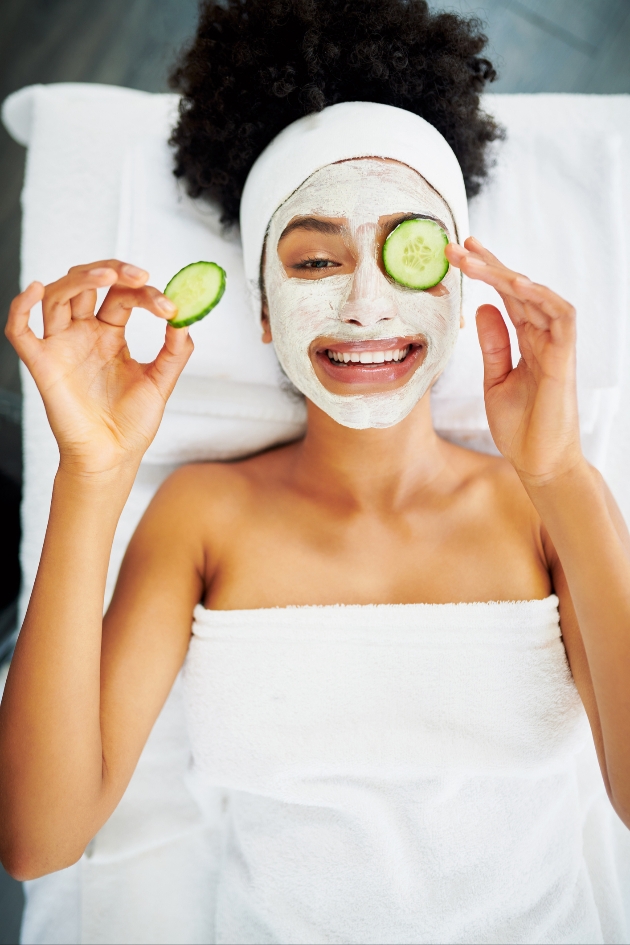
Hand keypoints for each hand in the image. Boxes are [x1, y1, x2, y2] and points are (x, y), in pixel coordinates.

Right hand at [5, 261, 192, 476]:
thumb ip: (175, 351)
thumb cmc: (130, 425)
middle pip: (87, 284)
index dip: (145, 294)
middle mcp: (83, 334)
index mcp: (110, 335)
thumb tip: (186, 318)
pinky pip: (20, 330)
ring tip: (106, 276)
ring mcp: (62, 346)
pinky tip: (38, 289)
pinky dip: (21, 307)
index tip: (170, 306)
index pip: (122, 296)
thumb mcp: (161, 383)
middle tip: (140, 276)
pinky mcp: (42, 364)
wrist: (112, 458)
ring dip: (80, 279)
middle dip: (112, 272)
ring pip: (58, 296)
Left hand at [445, 237, 581, 484]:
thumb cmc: (521, 427)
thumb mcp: (496, 380)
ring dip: (507, 275)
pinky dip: (542, 298)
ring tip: (476, 259)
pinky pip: (561, 320)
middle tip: (458, 245)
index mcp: (528, 342)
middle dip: (489, 265)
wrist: (538, 463)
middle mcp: (544, 339)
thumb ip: (493, 344)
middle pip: (519, 290)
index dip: (488, 272)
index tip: (461, 252)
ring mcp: (556, 348)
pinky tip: (517, 284)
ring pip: (538, 297)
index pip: (508, 297)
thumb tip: (481, 307)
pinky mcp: (563, 362)